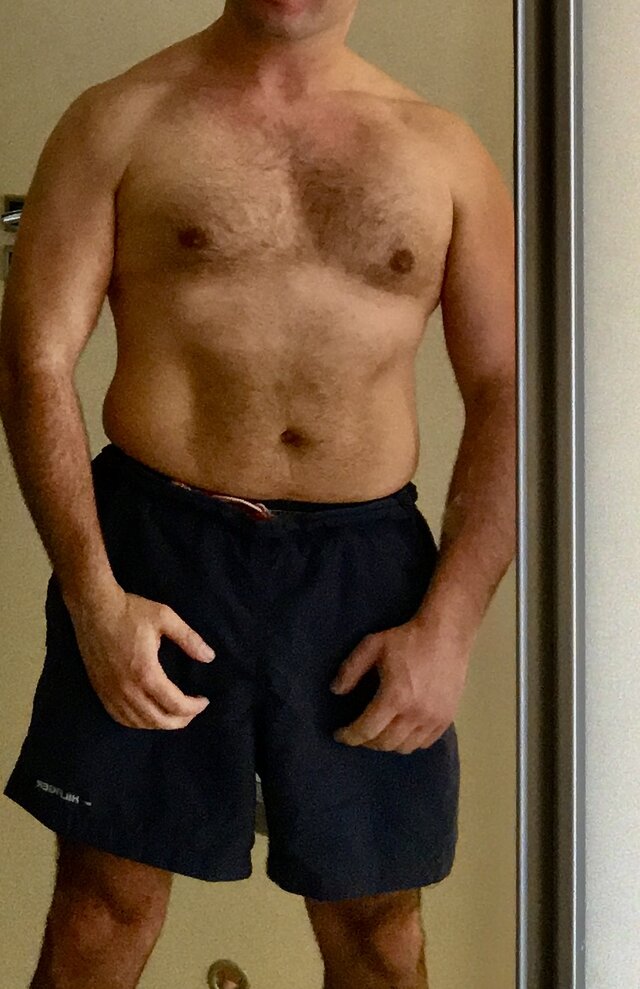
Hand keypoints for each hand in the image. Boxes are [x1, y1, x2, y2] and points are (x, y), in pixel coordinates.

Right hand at [68, 587, 215, 729]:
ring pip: (139, 722)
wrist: (93, 608)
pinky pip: (120, 718)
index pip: (175, 704)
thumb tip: (210, 657)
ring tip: (175, 715)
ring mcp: (111, 693)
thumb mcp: (165, 618)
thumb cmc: (130, 611)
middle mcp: (127, 689)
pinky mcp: (100, 691)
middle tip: (193, 711)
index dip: (194, 708)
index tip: (204, 701)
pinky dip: (138, 722)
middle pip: (158, 720)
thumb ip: (189, 639)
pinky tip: (148, 716)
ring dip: (160, 724)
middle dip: (181, 720)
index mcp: (146, 673)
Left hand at [330, 618, 469, 753]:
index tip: (339, 735)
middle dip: (366, 742)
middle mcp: (416, 714)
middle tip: (358, 732)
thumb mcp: (372, 646)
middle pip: (385, 744)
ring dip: (387, 744)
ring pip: (405, 747)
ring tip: (379, 732)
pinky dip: (409, 742)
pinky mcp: (447, 718)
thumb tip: (336, 691)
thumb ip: (350, 670)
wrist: (446, 635)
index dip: (349, 736)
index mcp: (395, 697)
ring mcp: (434, 719)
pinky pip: (424, 743)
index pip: (367, 730)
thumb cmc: (407, 639)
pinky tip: (401, 731)